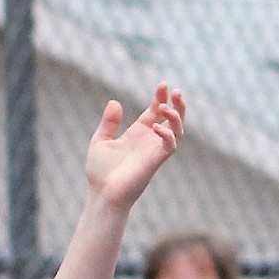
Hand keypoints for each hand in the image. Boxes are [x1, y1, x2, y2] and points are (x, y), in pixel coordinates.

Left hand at [85, 83, 184, 211]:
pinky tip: (155, 126)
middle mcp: (149, 141)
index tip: (163, 85)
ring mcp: (154, 150)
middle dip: (177, 104)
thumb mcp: (100, 141)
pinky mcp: (156, 161)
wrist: (102, 194)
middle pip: (172, 119)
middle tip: (176, 91)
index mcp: (137, 134)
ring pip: (177, 131)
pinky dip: (167, 134)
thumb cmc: (100, 172)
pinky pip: (170, 145)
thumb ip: (109, 123)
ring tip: (165, 107)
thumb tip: (114, 102)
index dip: (160, 98)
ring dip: (176, 117)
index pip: (155, 112)